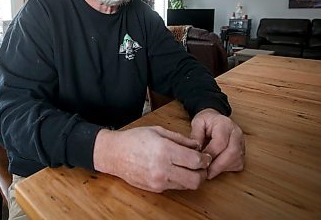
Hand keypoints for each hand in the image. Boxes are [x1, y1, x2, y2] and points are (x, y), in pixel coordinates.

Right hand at [93, 126, 211, 192]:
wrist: (114, 154)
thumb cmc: (134, 139)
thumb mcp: (158, 131)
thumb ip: (180, 138)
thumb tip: (196, 145)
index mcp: (165, 150)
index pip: (195, 161)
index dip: (205, 159)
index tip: (205, 156)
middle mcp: (163, 168)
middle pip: (195, 179)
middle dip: (202, 172)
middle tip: (202, 165)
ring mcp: (158, 181)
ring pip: (187, 186)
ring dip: (192, 177)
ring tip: (188, 168)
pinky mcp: (155, 188)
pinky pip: (175, 187)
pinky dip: (180, 180)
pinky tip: (175, 170)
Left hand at [190, 108, 244, 178]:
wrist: (216, 120)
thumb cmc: (206, 121)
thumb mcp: (197, 123)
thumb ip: (196, 136)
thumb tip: (196, 151)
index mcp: (225, 124)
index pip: (220, 142)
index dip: (210, 154)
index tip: (199, 161)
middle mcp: (237, 134)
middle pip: (232, 153)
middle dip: (218, 166)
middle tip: (206, 173)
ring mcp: (242, 143)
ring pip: (236, 160)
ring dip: (222, 168)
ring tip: (209, 170)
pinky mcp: (243, 152)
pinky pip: (238, 164)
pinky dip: (227, 169)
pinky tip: (216, 167)